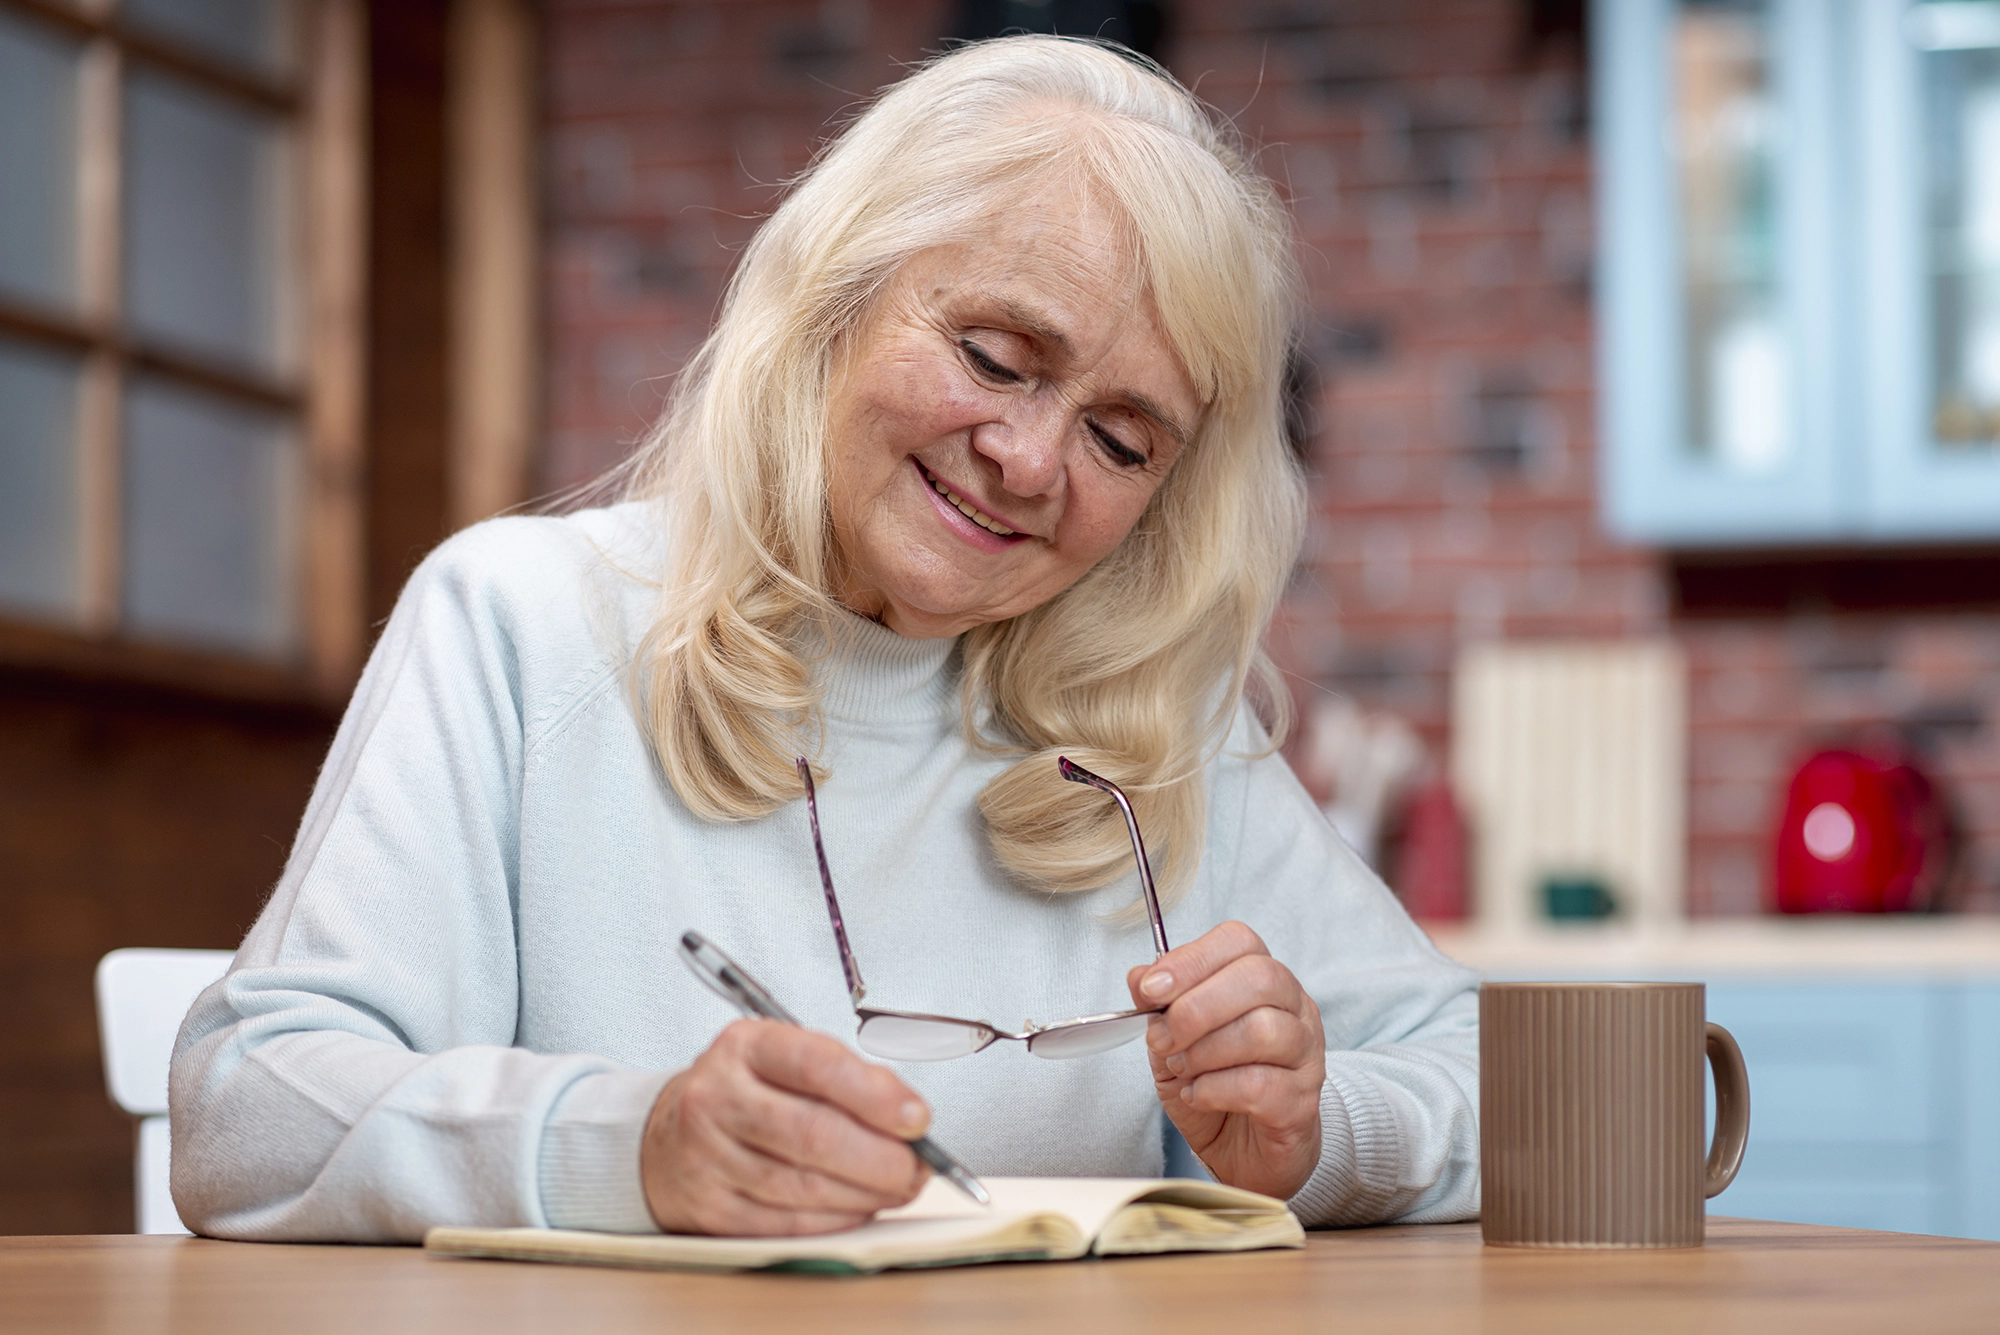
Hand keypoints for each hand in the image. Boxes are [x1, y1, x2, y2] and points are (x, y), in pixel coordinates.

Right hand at [640, 1019, 931, 1234]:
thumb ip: (847, 1078)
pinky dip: (835, 1220)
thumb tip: (909, 1117)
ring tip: (898, 1187)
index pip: (817, 1065)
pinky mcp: (710, 1208)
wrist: (666, 1137)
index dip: (876, 1096)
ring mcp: (707, 1156)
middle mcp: (718, 1097)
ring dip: (866, 1194)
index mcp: (746, 1046)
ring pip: (803, 1186)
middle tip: (918, 1167)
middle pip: (812, 1134)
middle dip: (880, 1157)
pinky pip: (786, 1223)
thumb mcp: (786, 1059)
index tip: (918, 1118)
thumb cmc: (746, 1093)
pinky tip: (859, 1208)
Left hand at [1127, 921, 1325, 1199]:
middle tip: (1162, 1039)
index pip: (1239, 942)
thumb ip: (1159, 1006)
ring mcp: (1306, 1055)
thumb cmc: (1214, 1085)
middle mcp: (1295, 1009)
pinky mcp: (1302, 1102)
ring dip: (1205, 1051)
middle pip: (1259, 978)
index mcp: (1263, 980)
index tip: (1152, 990)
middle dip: (1196, 1008)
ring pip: (1263, 1029)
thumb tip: (1140, 976)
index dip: (1192, 959)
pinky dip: (1215, 1089)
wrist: (1244, 1152)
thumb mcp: (1173, 1040)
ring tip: (1181, 1069)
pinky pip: (1260, 1084)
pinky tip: (1198, 1095)